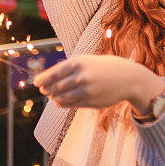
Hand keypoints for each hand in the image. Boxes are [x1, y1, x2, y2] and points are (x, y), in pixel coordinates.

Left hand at [33, 54, 164, 111]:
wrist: (128, 78)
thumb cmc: (106, 66)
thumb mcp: (88, 60)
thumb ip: (70, 68)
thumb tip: (49, 80)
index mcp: (79, 62)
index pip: (54, 73)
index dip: (42, 79)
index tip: (36, 82)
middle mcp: (81, 76)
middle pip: (55, 87)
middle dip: (47, 89)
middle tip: (44, 89)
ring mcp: (86, 90)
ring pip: (61, 98)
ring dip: (54, 97)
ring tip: (53, 95)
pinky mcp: (91, 102)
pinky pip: (71, 105)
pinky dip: (63, 104)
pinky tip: (60, 102)